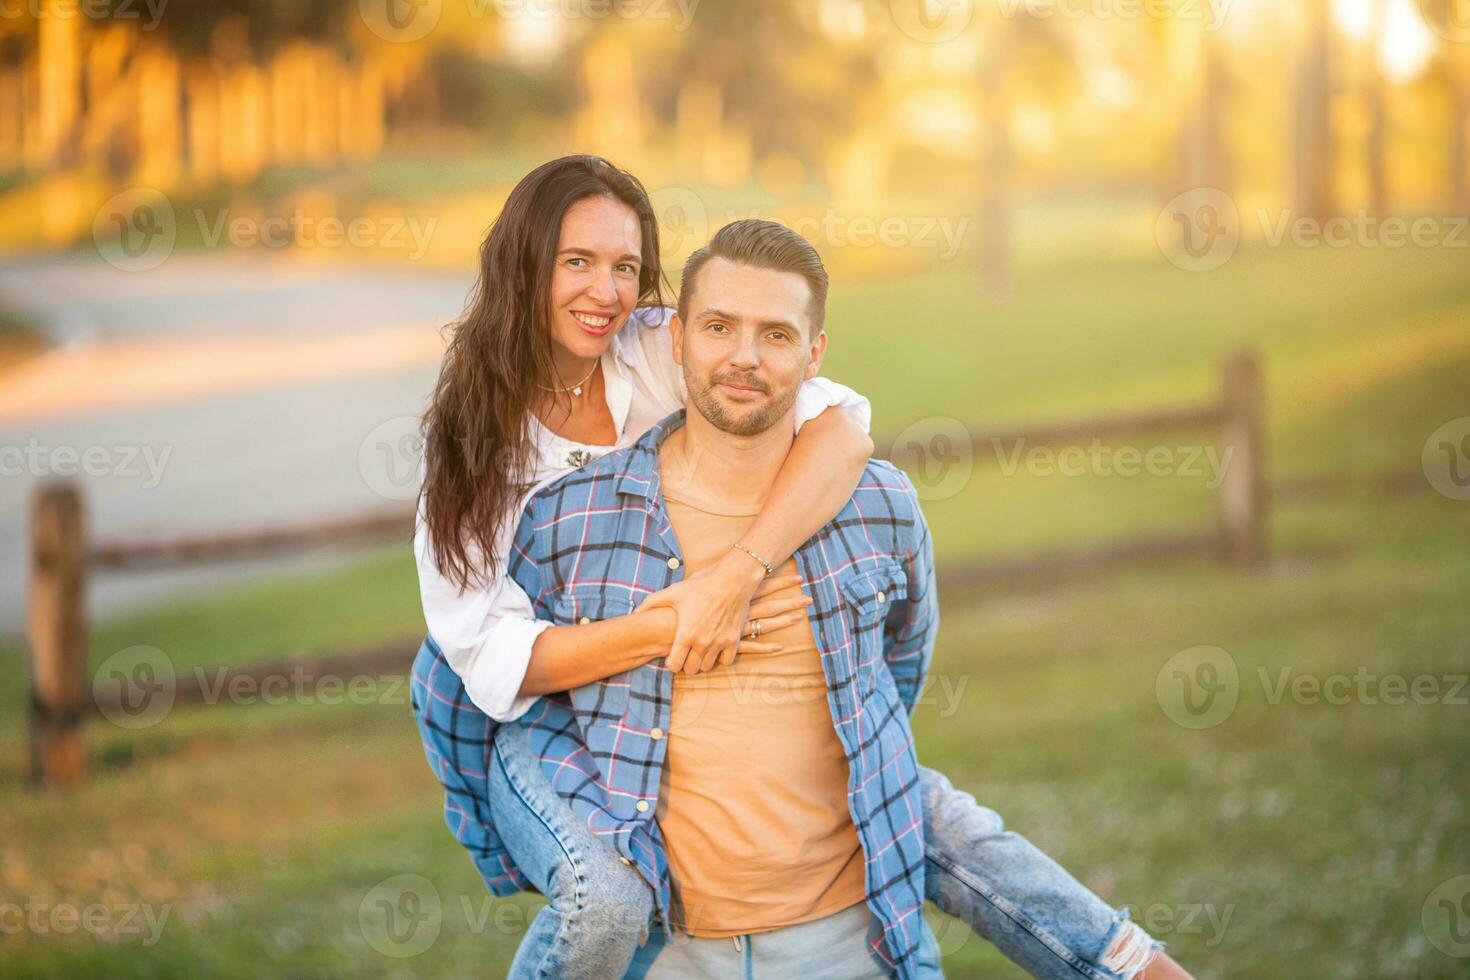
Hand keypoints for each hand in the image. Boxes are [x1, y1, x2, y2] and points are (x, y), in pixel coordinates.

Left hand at [638, 553, 805, 673]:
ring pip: (707, 667)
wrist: (732, 580)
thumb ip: (652, 602)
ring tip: (699, 650)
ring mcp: (719, 643)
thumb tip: (635, 612)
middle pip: (690, 670)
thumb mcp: (674, 592)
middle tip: (685, 653)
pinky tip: (715, 647)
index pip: (674, 666)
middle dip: (686, 663)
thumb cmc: (701, 585)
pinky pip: (726, 661)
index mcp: (685, 634)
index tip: (672, 655)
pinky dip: (720, 657)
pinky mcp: (733, 641)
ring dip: (702, 661)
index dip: (671, 663)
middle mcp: (702, 642)